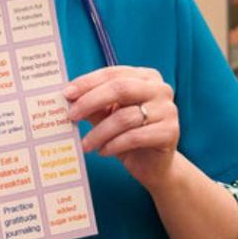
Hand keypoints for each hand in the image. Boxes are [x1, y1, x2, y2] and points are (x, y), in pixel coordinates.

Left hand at [63, 66, 179, 189]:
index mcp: (145, 77)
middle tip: (70, 116)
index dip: (88, 82)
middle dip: (90, 101)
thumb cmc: (127, 134)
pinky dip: (114, 145)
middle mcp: (160, 89)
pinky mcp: (171, 132)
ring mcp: (168, 109)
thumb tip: (67, 98)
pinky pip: (135, 137)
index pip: (112, 74)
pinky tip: (102, 151)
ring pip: (125, 117)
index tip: (66, 94)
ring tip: (85, 144)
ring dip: (99, 132)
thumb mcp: (107, 115)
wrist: (153, 164)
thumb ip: (93, 104)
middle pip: (120, 88)